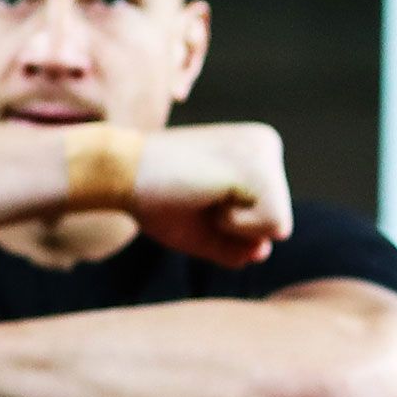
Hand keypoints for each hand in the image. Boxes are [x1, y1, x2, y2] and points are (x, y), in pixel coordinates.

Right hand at [133, 122, 294, 268]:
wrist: (117, 170)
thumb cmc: (155, 197)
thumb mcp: (201, 228)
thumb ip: (234, 244)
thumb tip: (263, 252)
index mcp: (257, 151)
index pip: (268, 216)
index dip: (231, 225)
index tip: (198, 195)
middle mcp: (267, 144)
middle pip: (277, 221)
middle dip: (234, 227)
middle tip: (197, 196)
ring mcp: (265, 152)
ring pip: (279, 226)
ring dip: (234, 226)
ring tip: (202, 194)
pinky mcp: (257, 168)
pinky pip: (273, 225)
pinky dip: (235, 226)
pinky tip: (207, 196)